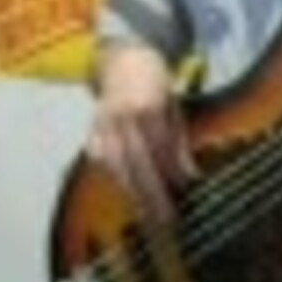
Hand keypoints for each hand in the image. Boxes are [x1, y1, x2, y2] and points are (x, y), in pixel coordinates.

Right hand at [86, 45, 197, 223]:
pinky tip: (125, 194)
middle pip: (137, 163)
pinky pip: (100, 159)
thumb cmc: (156, 87)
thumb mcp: (175, 110)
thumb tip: (189, 178)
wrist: (124, 60)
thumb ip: (179, 144)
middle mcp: (122, 117)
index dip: (170, 174)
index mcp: (148, 108)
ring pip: (116, 166)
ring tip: (147, 217)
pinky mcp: (92, 129)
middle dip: (151, 195)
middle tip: (165, 221)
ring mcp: (103, 124)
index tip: (182, 194)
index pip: (160, 149)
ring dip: (132, 194)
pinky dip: (112, 177)